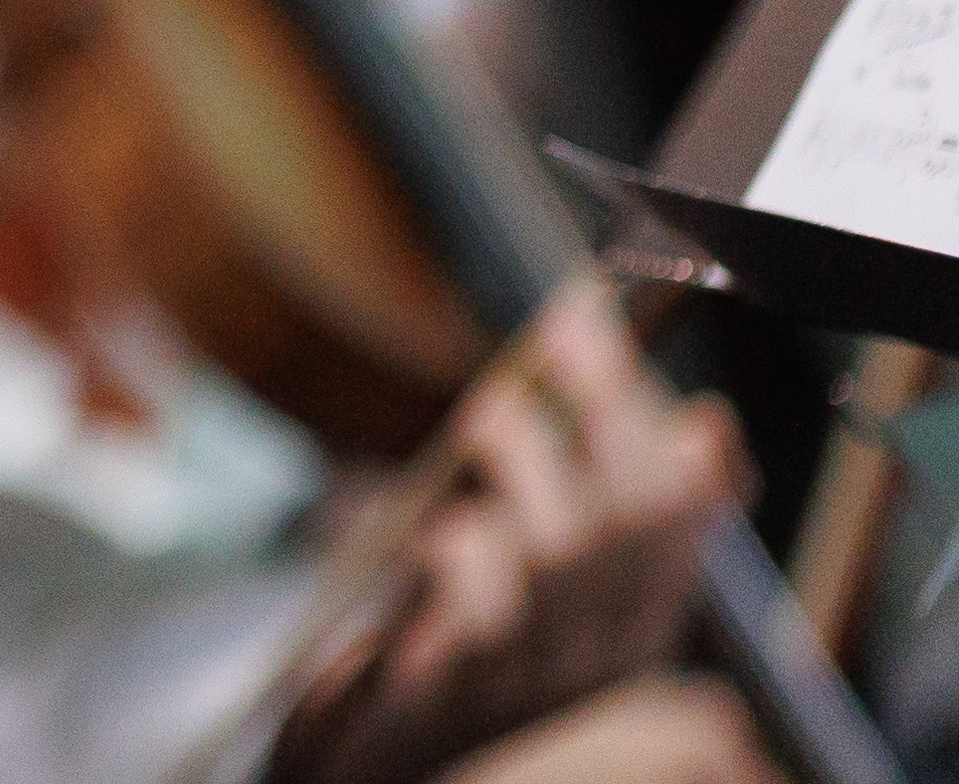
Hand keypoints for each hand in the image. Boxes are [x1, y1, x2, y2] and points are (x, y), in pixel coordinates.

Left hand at [273, 289, 748, 783]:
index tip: (668, 368)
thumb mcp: (528, 584)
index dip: (684, 443)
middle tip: (572, 324)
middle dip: (608, 412)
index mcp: (622, 624)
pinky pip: (470, 614)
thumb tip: (695, 423)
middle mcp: (587, 652)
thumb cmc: (442, 660)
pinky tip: (446, 521)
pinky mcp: (436, 690)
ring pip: (558, 558)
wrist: (368, 774)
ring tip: (492, 410)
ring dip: (527, 465)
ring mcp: (516, 674)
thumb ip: (584, 505)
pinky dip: (466, 554)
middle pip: (628, 522)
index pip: (680, 525)